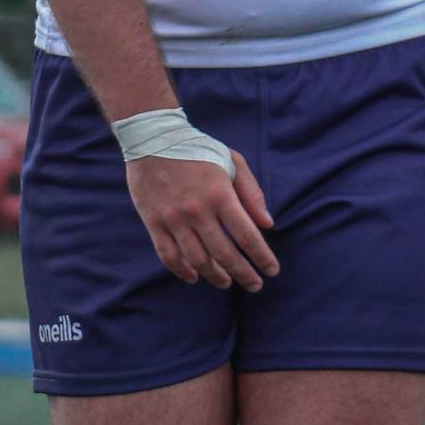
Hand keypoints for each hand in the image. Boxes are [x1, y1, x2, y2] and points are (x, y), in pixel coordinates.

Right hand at [126, 148, 278, 290]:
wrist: (152, 139)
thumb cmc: (198, 149)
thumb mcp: (232, 161)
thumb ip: (252, 192)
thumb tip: (267, 225)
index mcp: (220, 194)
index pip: (246, 235)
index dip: (261, 257)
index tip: (272, 270)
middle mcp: (198, 210)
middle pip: (225, 253)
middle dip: (244, 274)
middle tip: (255, 285)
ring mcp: (174, 219)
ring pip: (198, 260)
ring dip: (215, 276)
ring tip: (227, 282)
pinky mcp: (154, 223)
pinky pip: (169, 256)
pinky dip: (182, 271)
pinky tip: (194, 277)